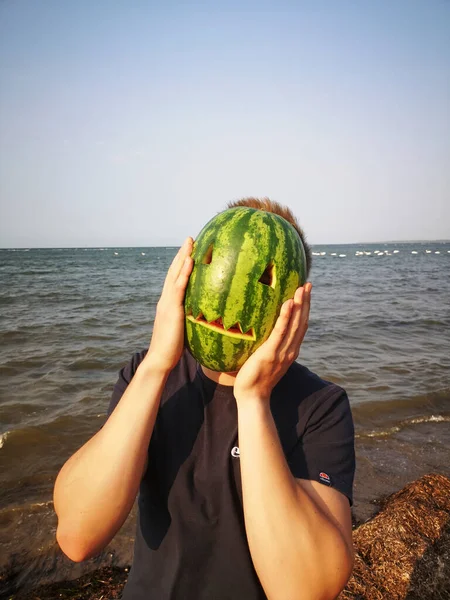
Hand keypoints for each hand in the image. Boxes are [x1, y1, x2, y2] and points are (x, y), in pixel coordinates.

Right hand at [144, 237, 193, 373]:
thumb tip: (205, 318)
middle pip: (173, 272)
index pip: (175, 279)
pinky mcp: (171, 309)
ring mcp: (167, 303)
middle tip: (190, 238)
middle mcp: (166, 300)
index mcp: (169, 304)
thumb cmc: (173, 349)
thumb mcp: (184, 330)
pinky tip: (190, 261)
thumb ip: (191, 320)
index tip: (190, 251)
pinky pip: (178, 288)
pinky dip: (184, 273)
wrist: (160, 359)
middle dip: (182, 254)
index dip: (181, 264)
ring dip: (182, 257)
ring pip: (175, 275)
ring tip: (190, 242)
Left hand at [234, 283, 311, 404]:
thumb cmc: (254, 379)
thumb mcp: (264, 359)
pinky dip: (286, 317)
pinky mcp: (271, 353)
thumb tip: (257, 330)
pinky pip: (280, 332)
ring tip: (300, 289)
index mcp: (290, 351)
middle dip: (306, 302)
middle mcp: (290, 350)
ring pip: (295, 325)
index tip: (305, 293)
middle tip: (307, 284)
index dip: (305, 309)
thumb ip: (267, 346)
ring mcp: (282, 352)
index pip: (301, 326)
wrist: (252, 397)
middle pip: (302, 322)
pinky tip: (288, 304)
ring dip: (299, 305)